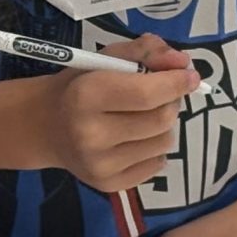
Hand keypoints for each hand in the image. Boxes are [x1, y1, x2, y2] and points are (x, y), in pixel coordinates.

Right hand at [37, 33, 198, 193]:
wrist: (45, 125)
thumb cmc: (79, 85)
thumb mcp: (107, 57)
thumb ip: (147, 51)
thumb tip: (183, 63)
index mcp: (87, 95)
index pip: (147, 93)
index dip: (176, 83)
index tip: (190, 76)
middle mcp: (91, 134)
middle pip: (161, 120)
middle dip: (171, 102)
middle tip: (161, 95)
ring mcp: (100, 164)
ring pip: (164, 142)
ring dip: (163, 126)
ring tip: (142, 116)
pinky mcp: (108, 184)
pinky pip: (156, 164)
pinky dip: (154, 148)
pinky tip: (134, 138)